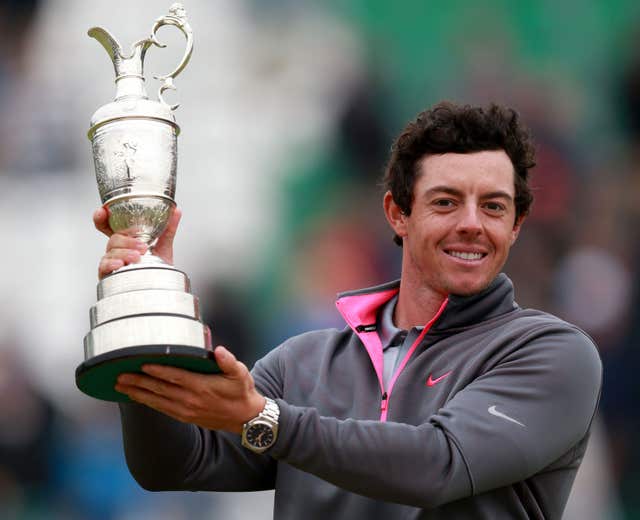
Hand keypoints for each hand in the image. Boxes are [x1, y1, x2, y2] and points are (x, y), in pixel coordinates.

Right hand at [93, 205, 181, 278]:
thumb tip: (176, 211)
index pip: (109, 226)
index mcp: (126, 240)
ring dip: (124, 253)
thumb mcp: (164, 246)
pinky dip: (112, 264)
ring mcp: (112, 261)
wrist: (160, 287)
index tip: (103, 211)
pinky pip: (104, 267)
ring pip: (111, 252)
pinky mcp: (108, 275)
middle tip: (142, 246)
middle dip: (127, 241)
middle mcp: (117, 249)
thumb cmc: (156, 268)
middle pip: (114, 239)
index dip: (102, 218)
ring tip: (137, 257)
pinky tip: (120, 264)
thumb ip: (168, 229)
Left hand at [114, 346, 265, 433]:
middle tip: (120, 376)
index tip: (142, 365)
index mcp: (202, 387)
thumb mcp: (240, 373)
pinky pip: (161, 409)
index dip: (158, 371)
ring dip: (138, 393)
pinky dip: (147, 402)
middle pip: (160, 389)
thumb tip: (219, 350)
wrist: (245, 418)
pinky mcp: (185, 416)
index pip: (175, 377)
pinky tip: (136, 397)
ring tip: (121, 386)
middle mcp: (191, 400)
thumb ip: (228, 361)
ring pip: (157, 401)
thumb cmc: (242, 391)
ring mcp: (186, 410)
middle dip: (139, 382)